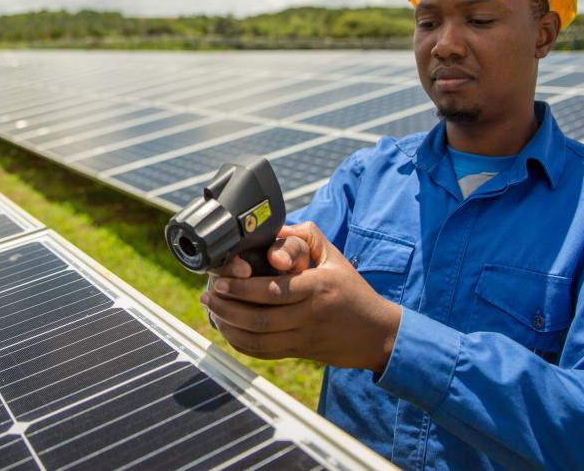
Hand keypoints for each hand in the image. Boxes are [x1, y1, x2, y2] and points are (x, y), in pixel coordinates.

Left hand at [201, 222, 401, 372]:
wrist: (376, 334)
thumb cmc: (352, 290)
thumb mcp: (334, 256)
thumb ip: (306, 237)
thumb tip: (276, 231)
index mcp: (318, 287)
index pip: (273, 290)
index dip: (241, 288)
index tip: (220, 280)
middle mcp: (310, 315)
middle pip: (261, 318)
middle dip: (228, 307)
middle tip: (208, 295)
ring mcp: (304, 337)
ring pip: (259, 339)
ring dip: (230, 326)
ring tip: (212, 310)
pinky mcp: (299, 352)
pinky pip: (264, 352)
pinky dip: (242, 344)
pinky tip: (228, 330)